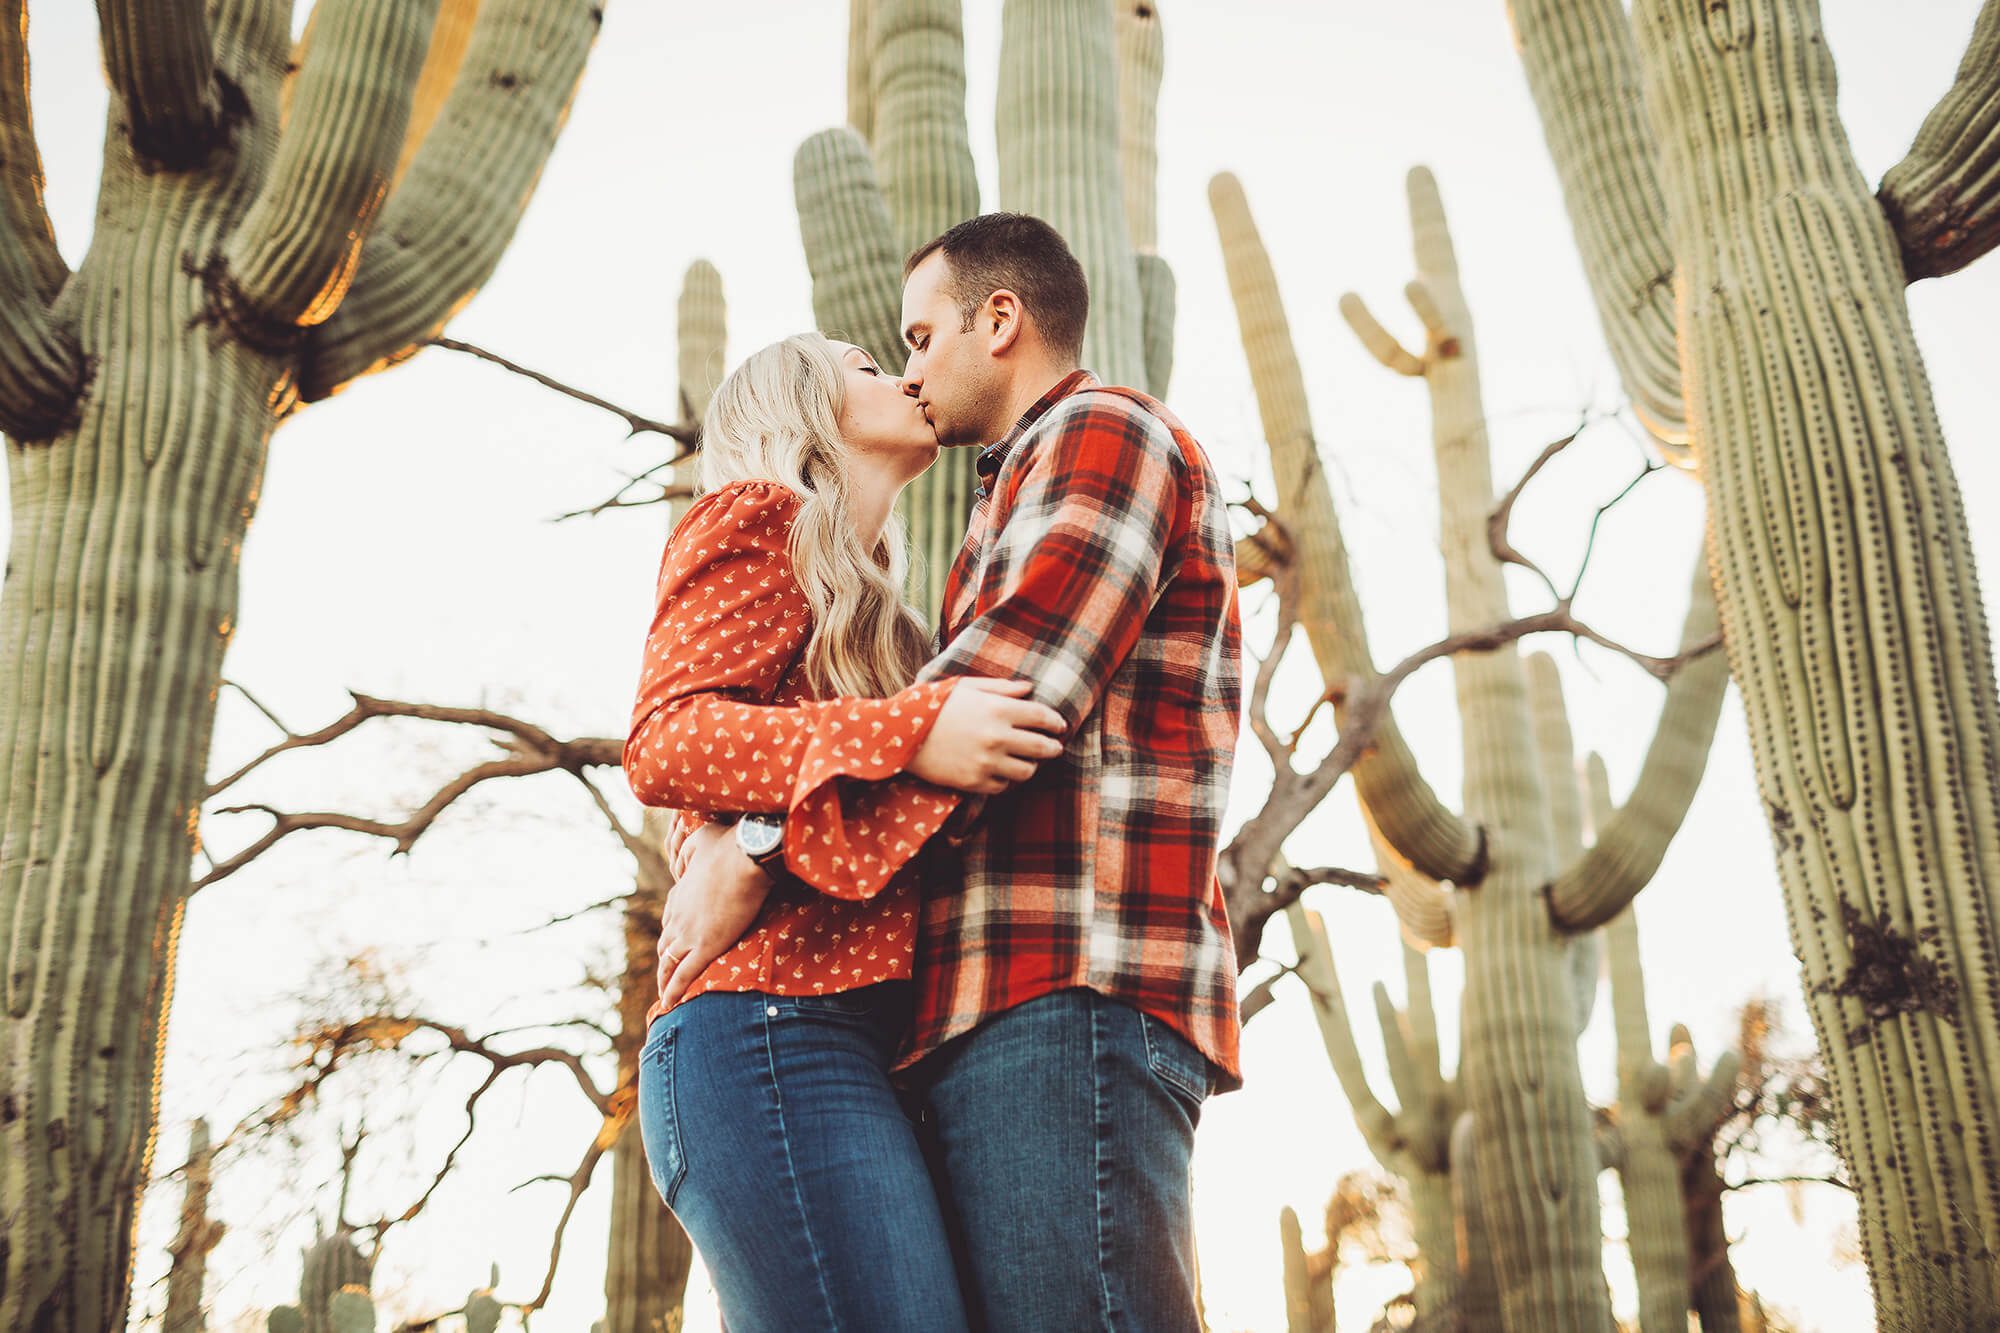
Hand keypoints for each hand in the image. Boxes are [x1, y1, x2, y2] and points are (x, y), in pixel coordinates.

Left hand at [658, 821, 773, 1007]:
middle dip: (666, 961)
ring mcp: (688, 934)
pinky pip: (684, 976)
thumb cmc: (727, 843)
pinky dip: (673, 992)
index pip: (669, 920)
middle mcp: (678, 917)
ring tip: (666, 997)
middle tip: (669, 974)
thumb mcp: (699, 839)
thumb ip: (689, 850)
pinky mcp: (705, 947)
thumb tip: (685, 859)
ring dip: (665, 981)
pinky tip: (669, 1004)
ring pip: (669, 965)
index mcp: (680, 896)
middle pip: (666, 945)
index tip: (674, 943)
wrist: (743, 857)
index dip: (671, 934)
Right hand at [910, 678, 1065, 794]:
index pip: (1042, 717)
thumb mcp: (965, 687)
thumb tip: (1029, 689)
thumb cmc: (933, 705)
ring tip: (1026, 760)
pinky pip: (1003, 786)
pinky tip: (1001, 770)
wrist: (899, 735)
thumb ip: (1000, 688)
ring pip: (1027, 771)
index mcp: (997, 709)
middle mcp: (997, 737)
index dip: (1055, 722)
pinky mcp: (974, 782)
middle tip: (1054, 747)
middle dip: (1053, 747)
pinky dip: (1006, 779)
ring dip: (1030, 765)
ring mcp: (987, 762)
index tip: (1060, 725)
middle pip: (1042, 747)